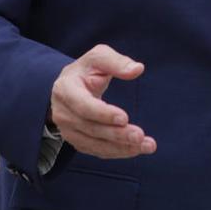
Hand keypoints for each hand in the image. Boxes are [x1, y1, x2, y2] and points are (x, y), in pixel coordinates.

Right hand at [50, 44, 156, 158]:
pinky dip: (118, 151)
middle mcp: (63, 114)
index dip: (103, 114)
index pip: (83, 106)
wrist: (70, 86)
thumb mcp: (98, 57)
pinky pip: (98, 150)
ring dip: (122, 147)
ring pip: (96, 144)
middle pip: (91, 128)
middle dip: (117, 134)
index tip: (125, 118)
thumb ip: (117, 62)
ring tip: (147, 145)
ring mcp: (69, 130)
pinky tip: (137, 148)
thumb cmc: (86, 70)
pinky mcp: (78, 141)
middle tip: (140, 136)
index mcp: (65, 90)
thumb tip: (137, 69)